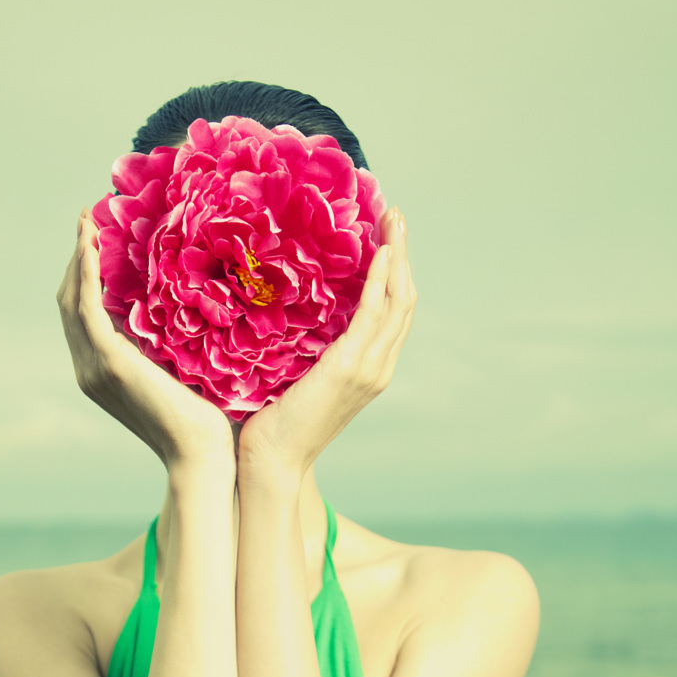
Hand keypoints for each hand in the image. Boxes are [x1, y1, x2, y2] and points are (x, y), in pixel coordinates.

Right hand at [58, 209, 235, 474]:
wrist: (204, 454)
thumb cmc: (206, 421)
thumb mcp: (182, 371)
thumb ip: (169, 343)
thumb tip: (185, 307)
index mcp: (103, 372)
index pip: (83, 313)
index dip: (86, 273)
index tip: (99, 236)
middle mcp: (89, 370)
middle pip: (69, 301)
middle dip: (77, 257)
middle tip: (91, 217)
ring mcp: (94, 368)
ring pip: (73, 299)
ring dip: (78, 255)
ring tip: (89, 220)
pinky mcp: (109, 362)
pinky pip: (88, 306)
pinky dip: (87, 272)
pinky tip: (93, 244)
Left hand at [237, 207, 416, 486]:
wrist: (272, 461)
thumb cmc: (272, 423)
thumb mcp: (294, 376)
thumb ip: (305, 348)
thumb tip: (286, 313)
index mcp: (367, 370)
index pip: (392, 313)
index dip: (394, 272)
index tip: (385, 236)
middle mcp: (377, 368)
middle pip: (404, 301)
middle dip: (403, 254)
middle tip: (395, 215)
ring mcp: (368, 369)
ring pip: (398, 302)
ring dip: (398, 256)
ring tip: (393, 220)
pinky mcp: (350, 367)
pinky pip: (374, 313)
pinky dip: (380, 280)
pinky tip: (379, 252)